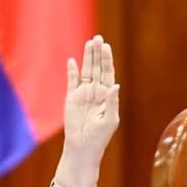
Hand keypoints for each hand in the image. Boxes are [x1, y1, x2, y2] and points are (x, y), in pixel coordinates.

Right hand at [55, 35, 119, 186]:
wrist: (82, 148)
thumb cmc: (99, 137)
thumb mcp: (110, 120)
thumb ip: (112, 102)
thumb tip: (115, 85)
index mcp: (108, 96)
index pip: (108, 73)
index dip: (107, 60)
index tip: (106, 47)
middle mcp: (96, 92)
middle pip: (97, 68)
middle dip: (97, 54)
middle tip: (97, 38)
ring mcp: (84, 94)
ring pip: (86, 71)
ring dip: (87, 58)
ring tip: (88, 43)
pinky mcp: (71, 98)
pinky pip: (72, 82)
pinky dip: (72, 72)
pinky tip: (72, 61)